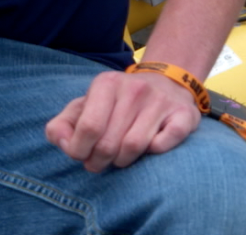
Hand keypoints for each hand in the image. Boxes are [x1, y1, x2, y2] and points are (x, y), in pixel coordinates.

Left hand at [45, 68, 202, 171]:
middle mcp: (135, 88)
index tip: (82, 154)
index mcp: (107, 83)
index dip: (80, 151)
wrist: (166, 83)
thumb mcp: (85, 106)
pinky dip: (153, 153)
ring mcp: (161, 100)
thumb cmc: (117, 103)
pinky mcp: (184, 114)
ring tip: (120, 157)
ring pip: (133, 147)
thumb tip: (62, 142)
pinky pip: (163, 144)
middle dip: (99, 161)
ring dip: (122, 161)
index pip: (88, 128)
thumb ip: (62, 125)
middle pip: (109, 143)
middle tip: (99, 162)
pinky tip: (149, 146)